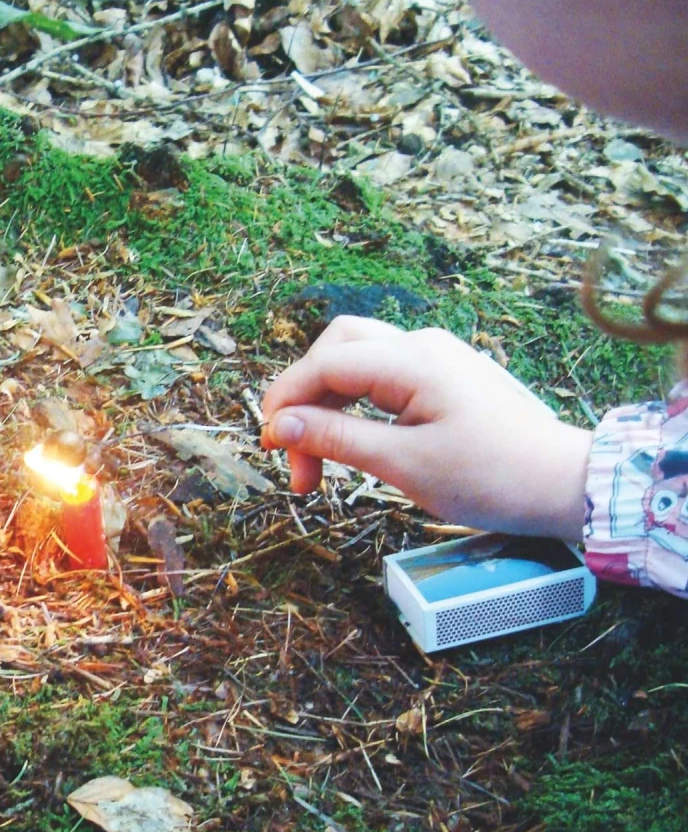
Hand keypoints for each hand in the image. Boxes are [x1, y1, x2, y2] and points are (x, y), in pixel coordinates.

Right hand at [261, 317, 591, 540]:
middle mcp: (422, 346)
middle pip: (335, 349)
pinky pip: (381, 380)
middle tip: (293, 457)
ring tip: (318, 464)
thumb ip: (336, 439)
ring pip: (356, 363)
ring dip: (327, 406)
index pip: (325, 364)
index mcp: (413, 360)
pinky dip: (354, 409)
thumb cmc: (492, 476)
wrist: (564, 485)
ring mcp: (435, 359)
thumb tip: (277, 425)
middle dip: (303, 399)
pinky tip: (351, 445)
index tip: (267, 446)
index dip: (286, 400)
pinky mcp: (443, 379)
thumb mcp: (403, 463)